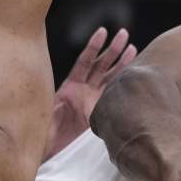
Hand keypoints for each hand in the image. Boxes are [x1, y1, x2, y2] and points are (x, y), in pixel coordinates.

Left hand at [46, 27, 136, 158]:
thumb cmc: (45, 132)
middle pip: (100, 65)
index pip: (84, 61)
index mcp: (70, 86)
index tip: (103, 31)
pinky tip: (134, 75)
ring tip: (133, 47)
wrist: (51, 148)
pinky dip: (123, 84)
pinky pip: (113, 95)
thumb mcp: (48, 117)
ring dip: (122, 62)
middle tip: (124, 33)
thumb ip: (56, 110)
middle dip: (113, 49)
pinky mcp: (100, 111)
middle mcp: (83, 90)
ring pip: (110, 77)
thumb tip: (62, 104)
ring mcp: (93, 99)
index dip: (94, 46)